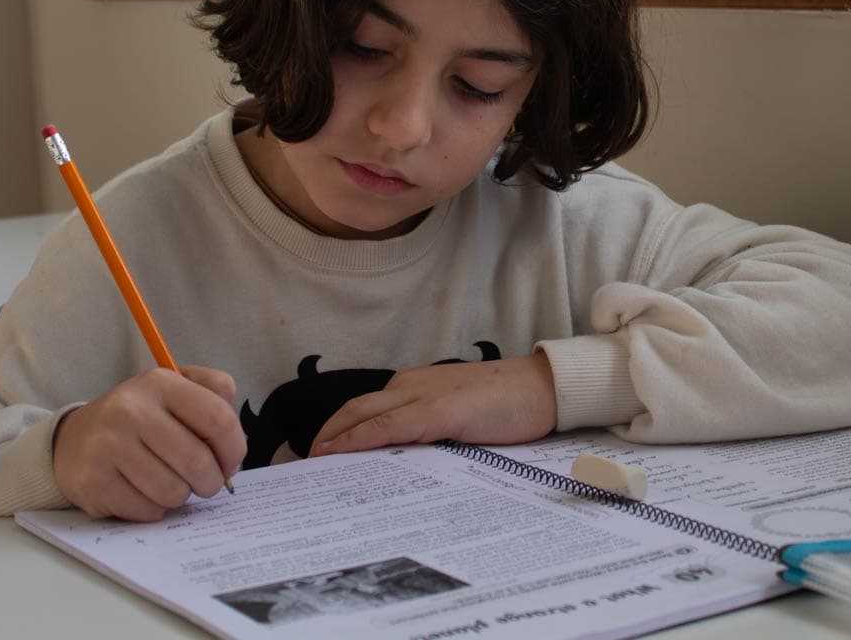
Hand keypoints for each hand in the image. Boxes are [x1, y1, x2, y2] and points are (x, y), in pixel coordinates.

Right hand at [53, 366, 245, 521]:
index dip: (235, 448)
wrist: (75, 439)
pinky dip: (154, 508)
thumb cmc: (139, 418)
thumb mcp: (174, 389)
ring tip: (168, 482)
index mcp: (159, 383)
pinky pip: (148, 511)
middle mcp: (131, 410)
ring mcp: (108, 446)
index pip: (219, 418)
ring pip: (174, 492)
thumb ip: (213, 395)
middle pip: (198, 462)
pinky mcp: (94, 482)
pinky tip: (142, 491)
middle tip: (205, 482)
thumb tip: (234, 441)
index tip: (230, 462)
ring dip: (180, 495)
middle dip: (211, 481)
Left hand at [309, 354, 557, 456]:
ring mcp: (425, 397)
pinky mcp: (441, 412)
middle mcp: (413, 387)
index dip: (339, 428)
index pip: (367, 407)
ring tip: (316, 463)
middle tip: (305, 462)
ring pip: (367, 415)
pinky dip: (362, 439)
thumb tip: (402, 459)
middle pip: (356, 408)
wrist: (545, 388)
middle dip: (327, 434)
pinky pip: (391, 426)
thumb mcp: (459, 416)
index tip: (320, 451)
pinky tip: (345, 453)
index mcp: (417, 387)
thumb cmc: (508, 404)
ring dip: (337, 439)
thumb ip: (430, 430)